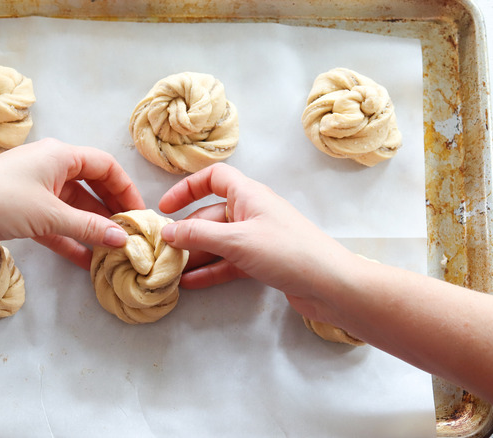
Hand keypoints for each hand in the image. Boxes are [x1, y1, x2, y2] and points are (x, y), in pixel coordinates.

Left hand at [0, 138, 144, 268]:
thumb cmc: (1, 202)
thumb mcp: (51, 215)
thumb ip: (90, 227)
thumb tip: (123, 239)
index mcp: (58, 154)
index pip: (104, 165)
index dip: (125, 188)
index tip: (139, 214)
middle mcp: (48, 167)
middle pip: (90, 186)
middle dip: (109, 211)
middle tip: (129, 235)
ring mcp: (34, 190)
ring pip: (72, 208)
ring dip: (90, 229)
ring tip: (111, 251)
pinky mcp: (21, 212)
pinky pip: (55, 224)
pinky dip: (69, 240)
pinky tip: (86, 261)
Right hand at [158, 163, 359, 321]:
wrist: (330, 285)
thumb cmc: (287, 252)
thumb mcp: (236, 241)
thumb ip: (198, 235)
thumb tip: (166, 231)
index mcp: (248, 195)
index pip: (213, 178)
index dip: (187, 188)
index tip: (166, 208)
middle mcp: (252, 212)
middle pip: (210, 215)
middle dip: (186, 232)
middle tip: (162, 250)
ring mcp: (257, 238)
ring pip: (218, 242)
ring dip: (195, 255)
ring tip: (170, 270)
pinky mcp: (262, 261)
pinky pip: (229, 262)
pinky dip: (211, 270)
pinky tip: (191, 282)